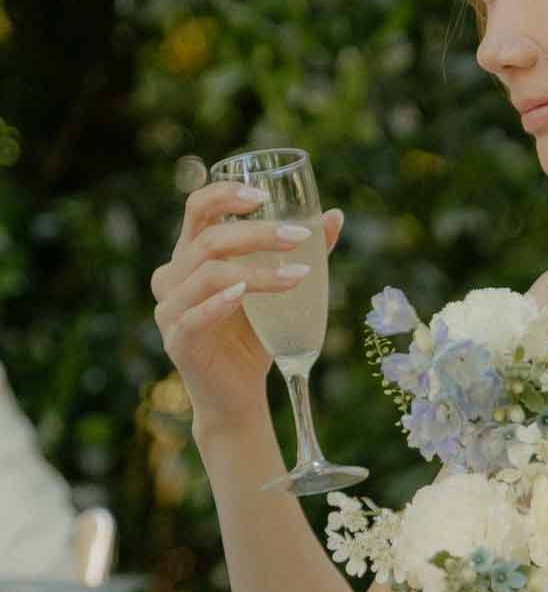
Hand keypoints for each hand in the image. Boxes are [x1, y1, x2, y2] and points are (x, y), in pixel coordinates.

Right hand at [150, 178, 344, 433]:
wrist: (238, 396)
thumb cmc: (254, 338)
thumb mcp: (277, 291)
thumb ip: (301, 253)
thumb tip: (335, 217)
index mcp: (192, 256)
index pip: (197, 209)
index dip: (225, 194)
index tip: (263, 194)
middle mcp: (173, 276)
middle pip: (208, 239)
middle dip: (257, 233)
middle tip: (299, 237)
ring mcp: (169, 309)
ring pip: (208, 274)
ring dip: (257, 272)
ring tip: (297, 275)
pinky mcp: (176, 341)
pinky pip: (194, 315)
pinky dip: (220, 303)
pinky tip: (244, 295)